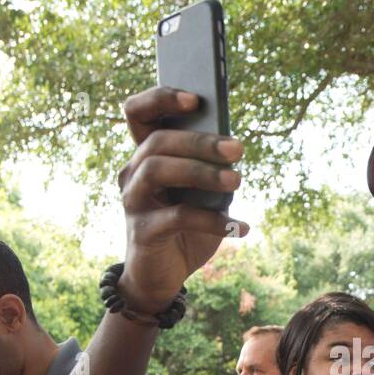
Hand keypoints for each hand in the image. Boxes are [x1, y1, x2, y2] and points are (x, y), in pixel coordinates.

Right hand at [116, 86, 249, 311]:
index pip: (138, 112)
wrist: (164, 276)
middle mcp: (133, 173)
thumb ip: (209, 169)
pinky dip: (213, 220)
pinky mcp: (142, 232)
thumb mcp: (202, 194)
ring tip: (237, 180)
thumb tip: (232, 147)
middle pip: (158, 141)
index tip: (196, 99)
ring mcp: (133, 201)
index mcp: (146, 156)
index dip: (162, 98)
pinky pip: (177, 217)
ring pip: (158, 170)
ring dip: (201, 172)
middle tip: (238, 149)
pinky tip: (240, 227)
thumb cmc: (186, 227)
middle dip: (200, 141)